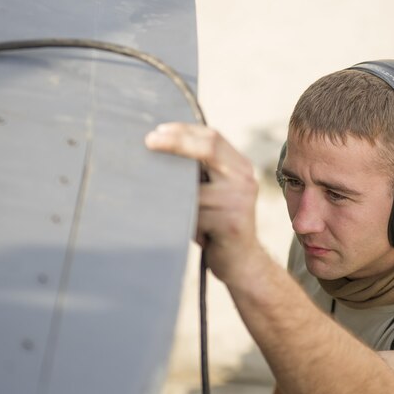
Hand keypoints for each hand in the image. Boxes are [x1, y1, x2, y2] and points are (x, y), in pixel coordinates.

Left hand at [145, 123, 260, 281]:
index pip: (212, 137)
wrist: (242, 263)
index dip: (183, 131)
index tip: (157, 132)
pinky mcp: (230, 223)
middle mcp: (244, 179)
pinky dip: (183, 220)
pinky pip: (195, 213)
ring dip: (175, 194)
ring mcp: (240, 200)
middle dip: (176, 142)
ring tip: (162, 203)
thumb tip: (159, 147)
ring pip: (194, 187)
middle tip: (149, 142)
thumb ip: (200, 172)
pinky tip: (185, 229)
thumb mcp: (214, 192)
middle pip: (208, 148)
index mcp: (240, 167)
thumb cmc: (217, 225)